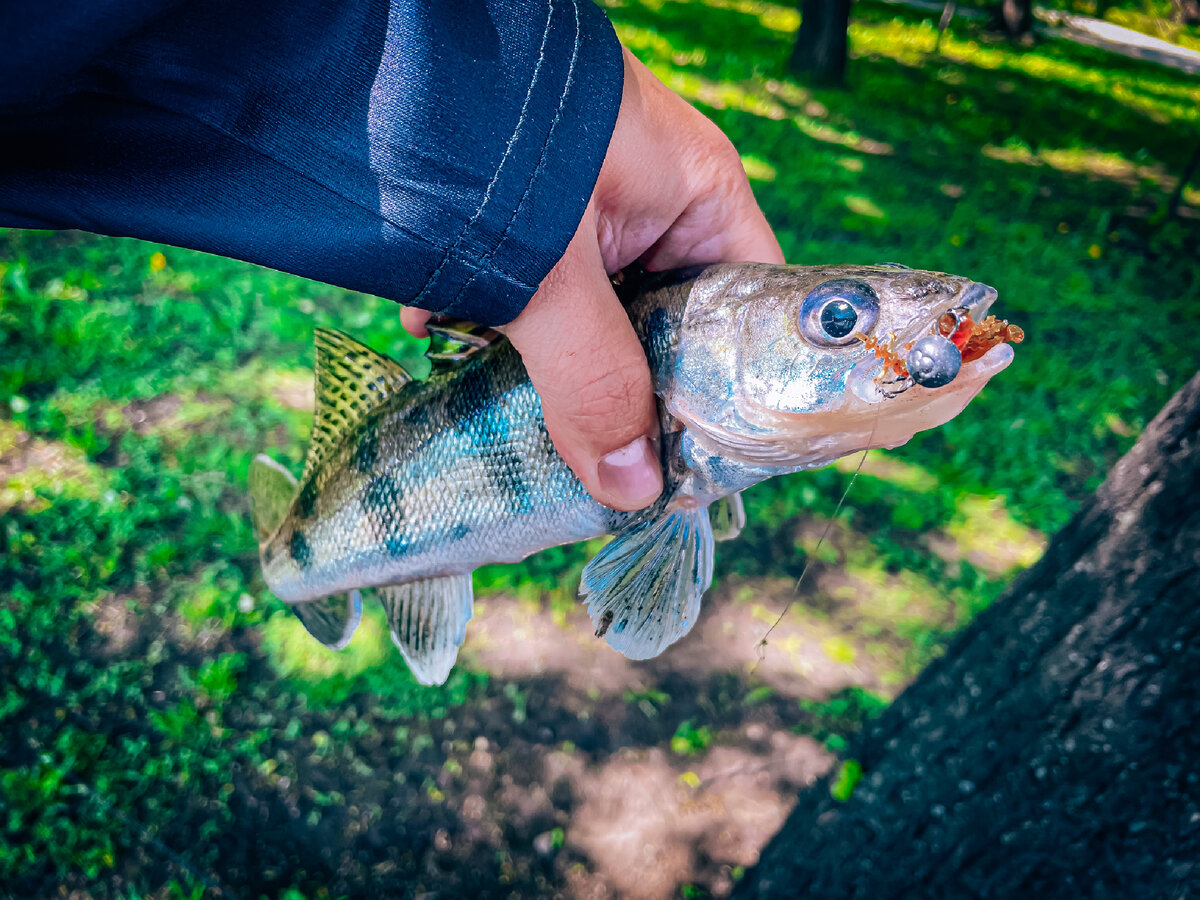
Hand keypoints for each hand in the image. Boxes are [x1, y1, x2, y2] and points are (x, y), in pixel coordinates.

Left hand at [403, 47, 781, 510]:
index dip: (733, 392)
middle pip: (670, 327)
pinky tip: (448, 347)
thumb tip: (632, 489)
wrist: (366, 57)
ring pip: (598, 321)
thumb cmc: (487, 135)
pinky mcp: (530, 220)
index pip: (749, 311)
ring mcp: (590, 212)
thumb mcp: (547, 270)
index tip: (696, 461)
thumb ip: (591, 378)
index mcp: (699, 196)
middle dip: (625, 392)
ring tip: (516, 418)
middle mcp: (654, 205)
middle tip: (600, 464)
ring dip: (550, 367)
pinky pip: (538, 297)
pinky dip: (497, 329)